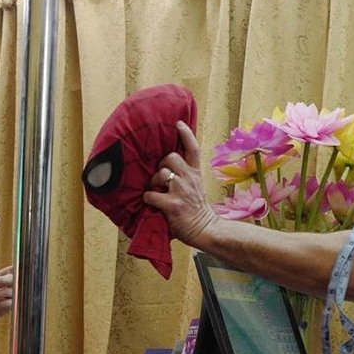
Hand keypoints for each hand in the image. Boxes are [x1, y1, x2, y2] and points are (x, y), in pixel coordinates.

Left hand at [142, 121, 217, 245]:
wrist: (205, 230)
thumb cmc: (197, 210)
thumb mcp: (196, 187)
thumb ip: (186, 176)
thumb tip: (169, 168)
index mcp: (195, 174)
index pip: (193, 148)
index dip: (186, 133)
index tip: (178, 123)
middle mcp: (189, 179)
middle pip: (171, 157)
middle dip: (161, 165)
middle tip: (161, 178)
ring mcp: (181, 191)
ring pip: (161, 173)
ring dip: (154, 182)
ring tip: (157, 191)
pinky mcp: (172, 204)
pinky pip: (151, 194)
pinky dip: (148, 198)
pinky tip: (152, 203)